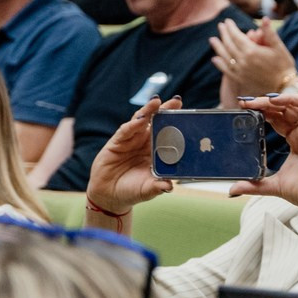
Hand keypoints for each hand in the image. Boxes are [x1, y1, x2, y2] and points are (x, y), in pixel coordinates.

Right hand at [83, 97, 178, 217]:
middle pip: (156, 122)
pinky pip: (126, 131)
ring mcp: (131, 140)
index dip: (176, 123)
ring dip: (149, 111)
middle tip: (177, 100)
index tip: (188, 113)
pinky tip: (140, 120)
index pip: (168, 133)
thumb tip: (169, 186)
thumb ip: (158, 186)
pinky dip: (133, 125)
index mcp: (156, 151)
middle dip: (165, 110)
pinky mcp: (117, 142)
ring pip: (141, 121)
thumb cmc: (132, 190)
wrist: (109, 196)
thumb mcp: (147, 189)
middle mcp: (144, 142)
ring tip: (157, 102)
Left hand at [212, 18, 297, 103]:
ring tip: (212, 40)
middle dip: (224, 34)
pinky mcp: (240, 80)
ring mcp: (240, 71)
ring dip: (218, 47)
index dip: (231, 28)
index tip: (227, 21)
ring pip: (225, 57)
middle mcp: (243, 61)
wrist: (284, 87)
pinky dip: (220, 64)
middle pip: (229, 45)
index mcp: (252, 51)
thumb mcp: (279, 47)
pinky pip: (226, 71)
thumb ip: (269, 33)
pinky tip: (215, 58)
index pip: (237, 36)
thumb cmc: (284, 65)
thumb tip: (264, 18)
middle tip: (220, 26)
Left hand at [239, 90, 297, 219]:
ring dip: (286, 100)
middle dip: (266, 102)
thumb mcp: (275, 186)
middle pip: (284, 109)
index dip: (262, 109)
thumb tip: (232, 190)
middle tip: (247, 101)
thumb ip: (254, 185)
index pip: (276, 117)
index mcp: (294, 139)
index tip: (244, 105)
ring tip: (269, 99)